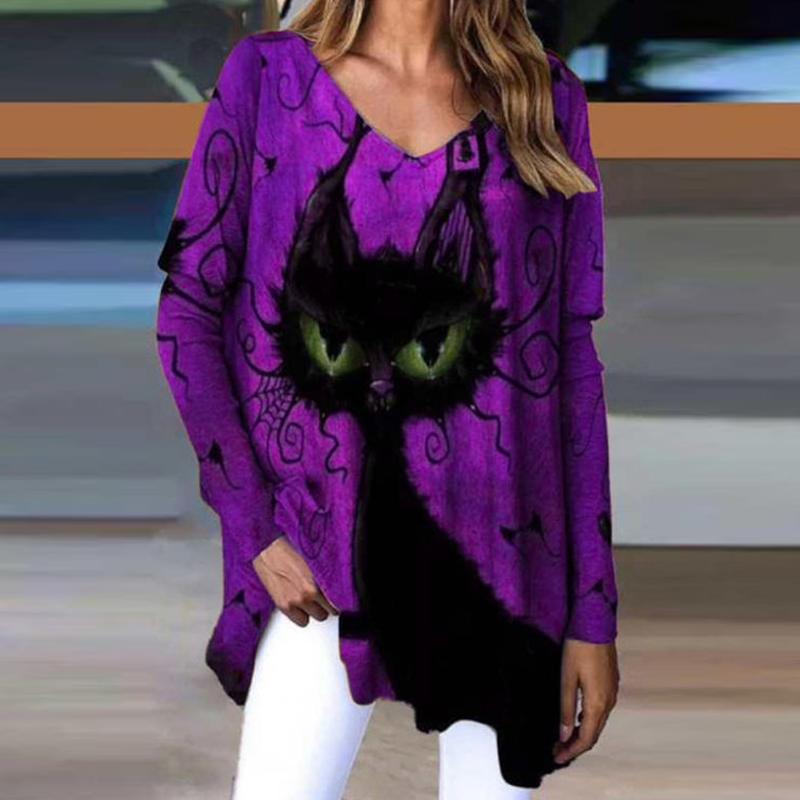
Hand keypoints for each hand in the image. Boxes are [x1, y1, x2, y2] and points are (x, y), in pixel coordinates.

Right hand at [252, 536, 338, 625]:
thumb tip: (339, 582)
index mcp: (319, 578)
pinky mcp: (284, 606)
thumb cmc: (289, 549)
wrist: (266, 549)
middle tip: (323, 598)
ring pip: (317, 618)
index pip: (338, 600)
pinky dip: (302, 616)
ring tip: (312, 601)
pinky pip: (302, 622)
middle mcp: (308, 592)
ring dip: (315, 611)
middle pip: (329, 611)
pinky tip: (301, 605)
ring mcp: (296, 601)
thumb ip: (326, 573)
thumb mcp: (314, 559)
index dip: (340, 599)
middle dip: (327, 605)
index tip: (341, 599)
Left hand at [553, 638, 618, 764]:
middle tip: (557, 750)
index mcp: (597, 702)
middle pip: (594, 733)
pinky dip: (588, 720)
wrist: (595, 623)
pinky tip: (577, 718)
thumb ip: (566, 708)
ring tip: (564, 737)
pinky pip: (601, 710)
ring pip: (598, 722)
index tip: (556, 756)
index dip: (572, 751)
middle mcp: (609, 701)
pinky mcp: (611, 683)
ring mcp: (612, 691)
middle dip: (575, 745)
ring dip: (582, 733)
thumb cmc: (578, 648)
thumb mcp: (567, 678)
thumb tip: (564, 734)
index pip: (586, 738)